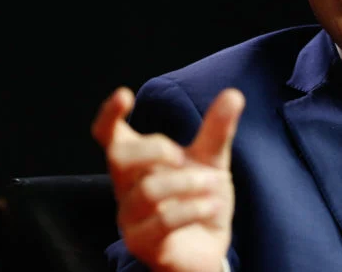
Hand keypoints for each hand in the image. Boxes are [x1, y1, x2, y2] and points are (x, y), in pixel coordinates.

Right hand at [92, 86, 243, 271]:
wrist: (209, 248)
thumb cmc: (200, 199)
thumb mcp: (212, 161)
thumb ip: (217, 130)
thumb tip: (233, 94)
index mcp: (136, 161)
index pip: (108, 135)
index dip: (109, 115)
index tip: (124, 94)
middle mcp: (126, 187)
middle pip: (119, 157)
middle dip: (157, 149)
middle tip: (185, 156)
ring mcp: (131, 217)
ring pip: (147, 191)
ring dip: (187, 183)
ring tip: (212, 185)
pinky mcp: (144, 243)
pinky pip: (163, 221)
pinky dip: (194, 209)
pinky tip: (212, 205)